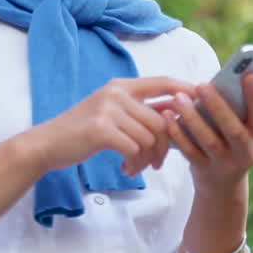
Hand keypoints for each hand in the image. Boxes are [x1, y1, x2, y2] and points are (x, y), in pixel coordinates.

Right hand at [19, 77, 194, 176]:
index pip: (163, 82)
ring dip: (147, 159)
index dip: (187, 90)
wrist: (47, 145)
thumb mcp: (112, 114)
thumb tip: (174, 114)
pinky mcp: (101, 129)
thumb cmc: (82, 132)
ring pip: (149, 136)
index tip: (205, 100)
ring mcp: (108, 109)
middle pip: (160, 119)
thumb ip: (140, 112)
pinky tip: (126, 169)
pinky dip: (135, 164)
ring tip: (135, 167)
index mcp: (121, 85)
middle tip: (156, 164)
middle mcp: (116, 92)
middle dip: (164, 146)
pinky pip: (135, 148)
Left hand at [164, 71, 252, 194]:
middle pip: (233, 129)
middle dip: (218, 106)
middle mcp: (247, 152)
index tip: (249, 73)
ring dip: (192, 118)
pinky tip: (167, 117)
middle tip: (202, 85)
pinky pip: (189, 151)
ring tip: (178, 98)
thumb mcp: (251, 131)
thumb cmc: (235, 144)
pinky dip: (178, 134)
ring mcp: (226, 164)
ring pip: (209, 140)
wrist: (223, 186)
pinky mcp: (204, 171)